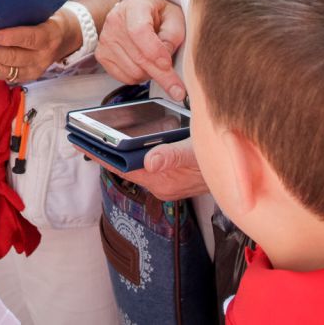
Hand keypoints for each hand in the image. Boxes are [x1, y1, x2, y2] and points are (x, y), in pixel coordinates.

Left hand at [0, 12, 75, 82]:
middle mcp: (42, 57)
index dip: (12, 37)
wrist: (65, 38)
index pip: (30, 38)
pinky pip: (1, 75)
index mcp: (49, 36)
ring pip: (3, 70)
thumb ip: (21, 14)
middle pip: (11, 57)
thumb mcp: (41, 12)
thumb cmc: (47, 19)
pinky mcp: (25, 78)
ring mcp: (33, 71)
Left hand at [75, 137, 209, 200]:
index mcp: (161, 180)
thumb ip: (172, 156)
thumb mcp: (196, 153)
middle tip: (83, 138)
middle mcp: (160, 186)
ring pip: (136, 168)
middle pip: (125, 167)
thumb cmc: (222, 160)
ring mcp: (166, 185)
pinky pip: (148, 168)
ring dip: (121, 155)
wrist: (242, 175)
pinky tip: (132, 146)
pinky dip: (137, 156)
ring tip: (101, 140)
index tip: (80, 144)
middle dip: (106, 153)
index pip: (121, 167)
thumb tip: (150, 161)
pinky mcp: (173, 181)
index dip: (100, 154)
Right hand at [96, 0, 186, 101]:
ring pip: (133, 71)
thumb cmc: (158, 16)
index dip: (155, 51)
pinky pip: (124, 78)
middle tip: (177, 88)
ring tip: (156, 63)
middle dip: (162, 74)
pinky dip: (138, 78)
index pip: (139, 31)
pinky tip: (143, 66)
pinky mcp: (102, 55)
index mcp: (135, 6)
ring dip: (150, 74)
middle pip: (139, 57)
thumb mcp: (174, 18)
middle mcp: (115, 21)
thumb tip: (165, 62)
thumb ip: (172, 36)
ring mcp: (105, 39)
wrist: (138, 15)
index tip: (168, 64)